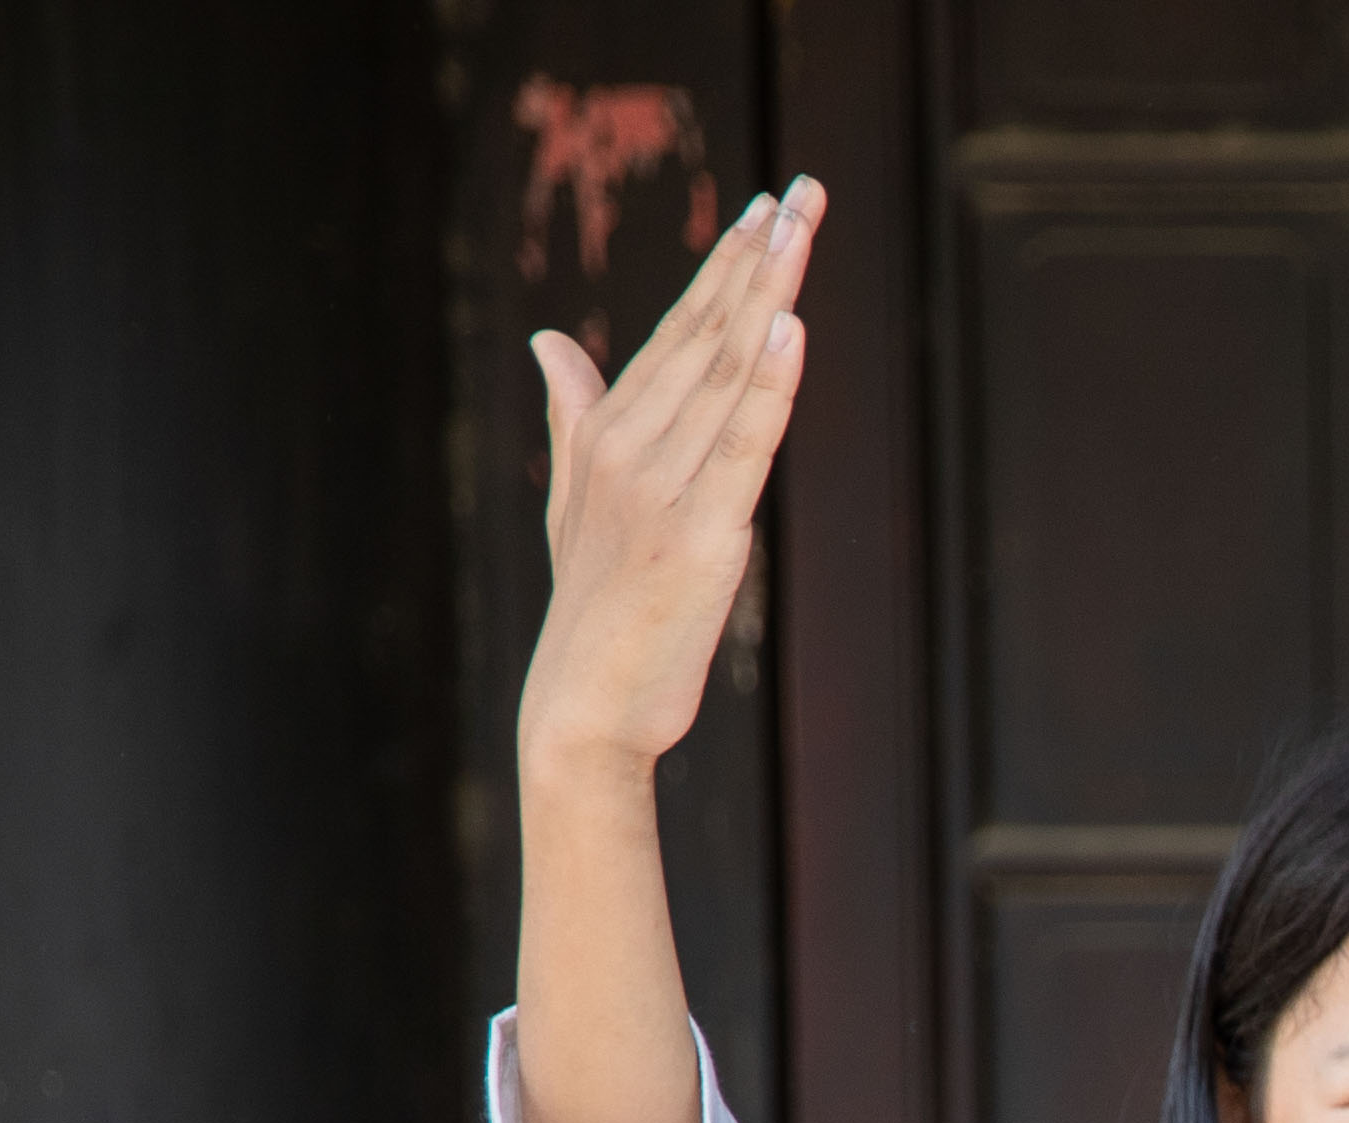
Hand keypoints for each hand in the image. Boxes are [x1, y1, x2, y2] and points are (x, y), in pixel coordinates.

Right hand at [518, 181, 820, 784]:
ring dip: (767, 296)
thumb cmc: (594, 608)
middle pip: (707, 334)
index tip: (767, 208)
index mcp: (611, 432)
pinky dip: (767, 386)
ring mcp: (661, 488)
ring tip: (799, 228)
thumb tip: (548, 340)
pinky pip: (742, 448)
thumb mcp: (575, 498)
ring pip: (726, 374)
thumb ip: (572, 412)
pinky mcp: (699, 538)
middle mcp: (631, 446)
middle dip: (758, 259)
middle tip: (800, 189)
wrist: (583, 707)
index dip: (726, 267)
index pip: (679, 331)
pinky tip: (789, 327)